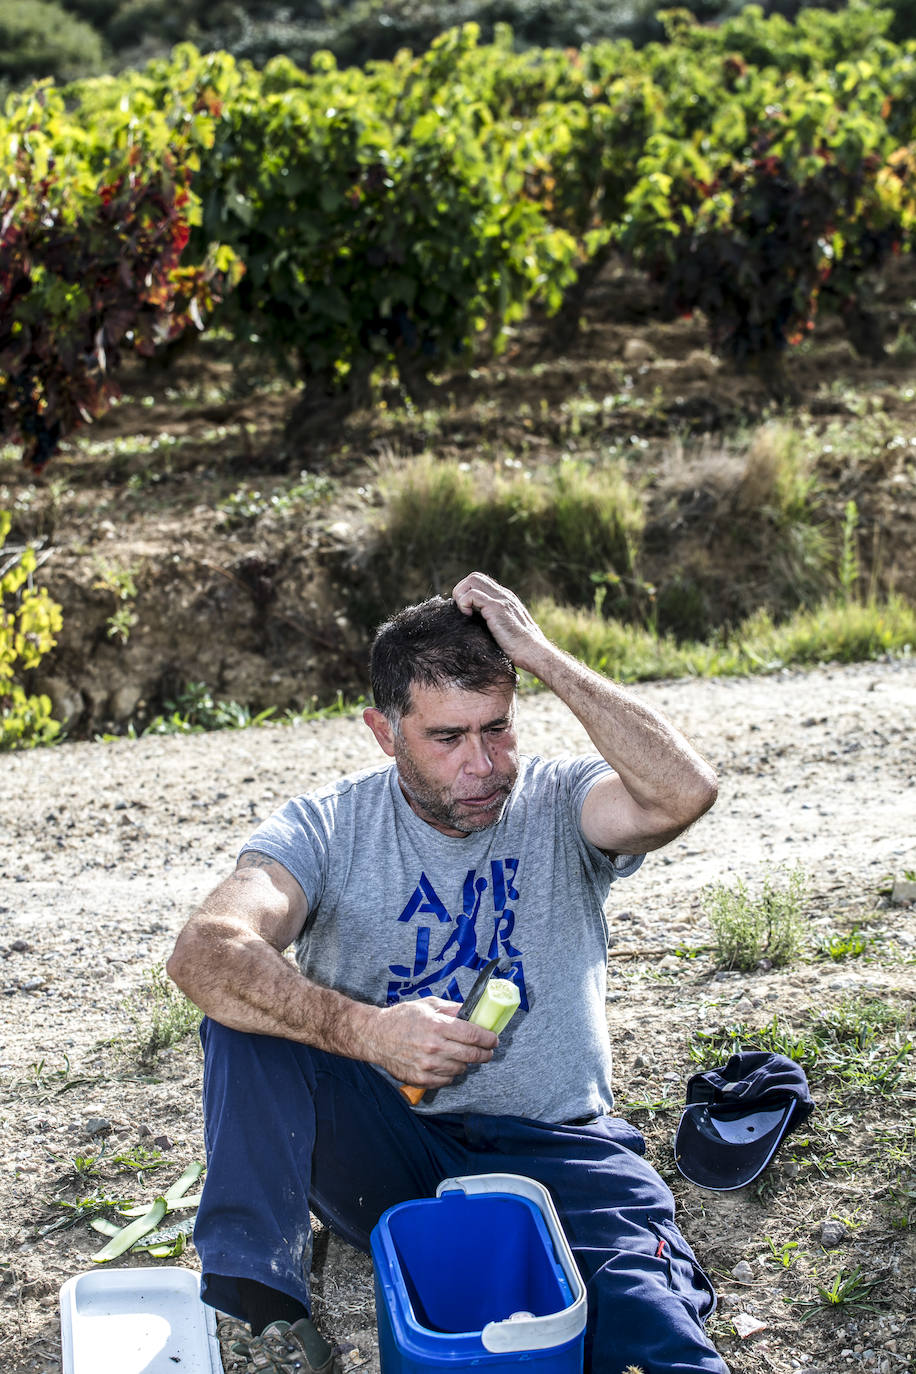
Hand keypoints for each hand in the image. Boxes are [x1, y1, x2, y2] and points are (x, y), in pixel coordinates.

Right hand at [367, 997, 497, 1087]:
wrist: (376, 1036)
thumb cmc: (402, 1018)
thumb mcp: (428, 1005)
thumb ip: (452, 1009)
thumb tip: (473, 1013)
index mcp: (438, 1026)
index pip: (474, 1036)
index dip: (489, 1039)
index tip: (494, 1039)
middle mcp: (435, 1047)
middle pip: (472, 1055)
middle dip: (485, 1054)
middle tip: (487, 1051)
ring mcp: (428, 1066)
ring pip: (461, 1069)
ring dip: (465, 1062)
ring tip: (461, 1054)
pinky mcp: (421, 1079)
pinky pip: (447, 1080)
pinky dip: (450, 1073)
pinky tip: (446, 1063)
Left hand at [452, 572, 551, 673]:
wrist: (533, 652)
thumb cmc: (520, 648)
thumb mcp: (507, 630)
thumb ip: (496, 622)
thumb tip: (480, 626)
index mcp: (506, 599)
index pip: (482, 582)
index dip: (468, 593)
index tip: (466, 611)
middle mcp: (504, 595)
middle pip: (475, 577)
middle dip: (461, 590)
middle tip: (462, 610)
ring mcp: (501, 599)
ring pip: (473, 580)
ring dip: (461, 595)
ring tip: (464, 612)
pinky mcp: (497, 608)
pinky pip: (472, 595)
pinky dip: (464, 603)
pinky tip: (467, 616)